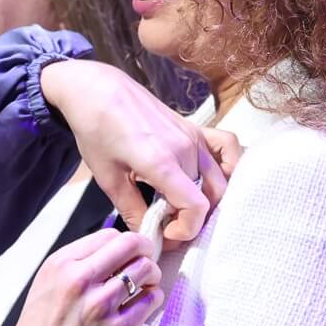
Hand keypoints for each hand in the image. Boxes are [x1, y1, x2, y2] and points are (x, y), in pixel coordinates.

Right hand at [0, 229, 162, 325]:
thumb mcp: (44, 288)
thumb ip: (74, 267)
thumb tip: (109, 254)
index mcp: (59, 265)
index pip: (108, 234)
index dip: (123, 243)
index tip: (126, 253)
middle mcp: (80, 279)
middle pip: (131, 244)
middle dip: (144, 250)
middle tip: (144, 262)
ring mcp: (101, 305)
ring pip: (146, 269)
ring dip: (151, 276)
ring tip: (144, 286)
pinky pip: (151, 300)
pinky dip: (152, 299)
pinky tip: (142, 306)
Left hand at [39, 59, 241, 244]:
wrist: (96, 90)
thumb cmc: (96, 130)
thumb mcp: (108, 178)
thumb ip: (132, 210)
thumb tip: (148, 235)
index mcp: (162, 162)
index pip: (196, 208)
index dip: (185, 230)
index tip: (165, 234)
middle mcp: (185, 149)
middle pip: (207, 198)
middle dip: (189, 219)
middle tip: (164, 224)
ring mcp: (194, 136)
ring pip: (218, 180)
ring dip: (203, 199)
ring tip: (177, 204)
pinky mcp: (195, 128)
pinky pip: (228, 148)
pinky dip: (229, 166)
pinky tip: (210, 179)